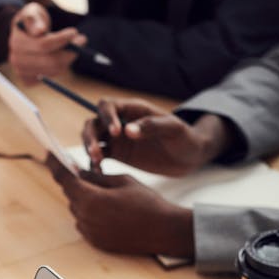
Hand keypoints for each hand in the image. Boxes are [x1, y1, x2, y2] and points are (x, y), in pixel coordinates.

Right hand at [8, 2, 83, 83]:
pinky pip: (52, 76)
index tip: (74, 32)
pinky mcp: (28, 81)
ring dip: (68, 59)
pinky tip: (59, 56)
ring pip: (54, 70)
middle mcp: (16, 60)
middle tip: (82, 40)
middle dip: (70, 52)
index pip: (44, 45)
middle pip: (51, 61)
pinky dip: (61, 67)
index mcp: (17, 42)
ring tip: (72, 46)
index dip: (62, 39)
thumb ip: (35, 20)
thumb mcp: (33, 13)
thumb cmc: (32, 21)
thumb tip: (40, 31)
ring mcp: (21, 72)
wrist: (25, 36)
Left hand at [46, 154, 193, 257]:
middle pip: (71, 194)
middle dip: (77, 182)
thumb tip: (77, 171)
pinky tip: (111, 211)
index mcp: (91, 199)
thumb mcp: (121, 180)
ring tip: (108, 195)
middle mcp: (86, 218)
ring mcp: (90, 233)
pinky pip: (85, 224)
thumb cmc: (146, 202)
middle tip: (86, 172)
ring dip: (85, 199)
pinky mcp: (96, 243)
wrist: (164, 231)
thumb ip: (95, 176)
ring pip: (78, 209)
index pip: (65, 179)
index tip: (48, 154)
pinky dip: (91, 214)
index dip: (55, 164)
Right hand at [82, 100, 227, 174]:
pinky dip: (95, 163)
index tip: (116, 133)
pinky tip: (99, 172)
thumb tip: (127, 131)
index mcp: (133, 109)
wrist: (189, 157)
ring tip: (96, 162)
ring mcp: (118, 139)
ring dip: (89, 148)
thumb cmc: (185, 137)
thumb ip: (151, 126)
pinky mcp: (118, 154)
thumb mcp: (174, 129)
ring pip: (93, 139)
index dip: (107, 117)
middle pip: (94, 122)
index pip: (108, 106)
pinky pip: (99, 156)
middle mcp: (121, 121)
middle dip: (90, 135)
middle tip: (96, 152)